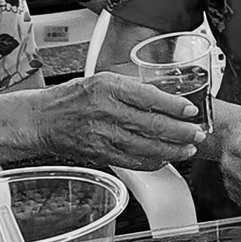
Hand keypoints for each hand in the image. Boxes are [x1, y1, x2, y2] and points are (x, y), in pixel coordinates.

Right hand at [31, 71, 205, 168]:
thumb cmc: (73, 97)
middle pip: (151, 125)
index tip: (192, 110)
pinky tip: (165, 159)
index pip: (149, 97)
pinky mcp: (100, 154)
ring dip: (171, 150)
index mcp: (108, 87)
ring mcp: (101, 136)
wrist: (42, 120)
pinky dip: (152, 161)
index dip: (174, 106)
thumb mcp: (103, 80)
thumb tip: (167, 95)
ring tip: (188, 149)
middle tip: (198, 133)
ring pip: (145, 146)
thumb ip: (133, 88)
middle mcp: (105, 112)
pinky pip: (132, 161)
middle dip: (180, 132)